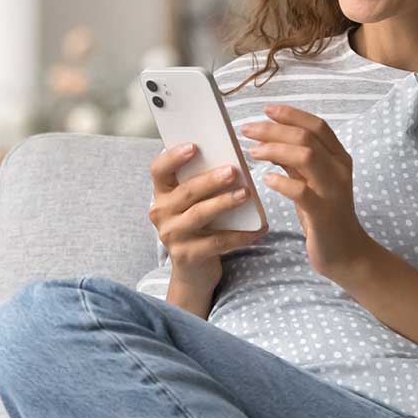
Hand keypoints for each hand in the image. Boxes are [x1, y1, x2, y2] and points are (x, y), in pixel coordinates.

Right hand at [147, 143, 265, 295]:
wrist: (194, 270)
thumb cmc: (199, 226)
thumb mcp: (194, 203)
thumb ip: (203, 184)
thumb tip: (232, 160)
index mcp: (162, 193)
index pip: (158, 170)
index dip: (173, 157)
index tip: (194, 146)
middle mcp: (161, 213)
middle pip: (185, 192)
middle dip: (210, 180)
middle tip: (233, 171)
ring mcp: (172, 236)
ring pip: (199, 214)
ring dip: (224, 202)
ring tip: (245, 194)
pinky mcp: (187, 255)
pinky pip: (217, 242)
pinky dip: (240, 235)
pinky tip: (259, 228)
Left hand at [239, 103, 379, 282]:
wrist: (346, 253)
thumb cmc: (325, 216)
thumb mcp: (310, 182)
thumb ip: (295, 161)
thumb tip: (271, 139)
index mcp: (339, 158)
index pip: (317, 126)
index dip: (291, 114)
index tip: (266, 110)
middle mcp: (339, 170)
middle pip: (307, 136)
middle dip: (273, 129)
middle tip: (247, 130)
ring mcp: (334, 191)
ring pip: (306, 156)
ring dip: (275, 149)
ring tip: (252, 152)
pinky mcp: (324, 213)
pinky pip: (301, 191)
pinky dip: (281, 181)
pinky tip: (265, 179)